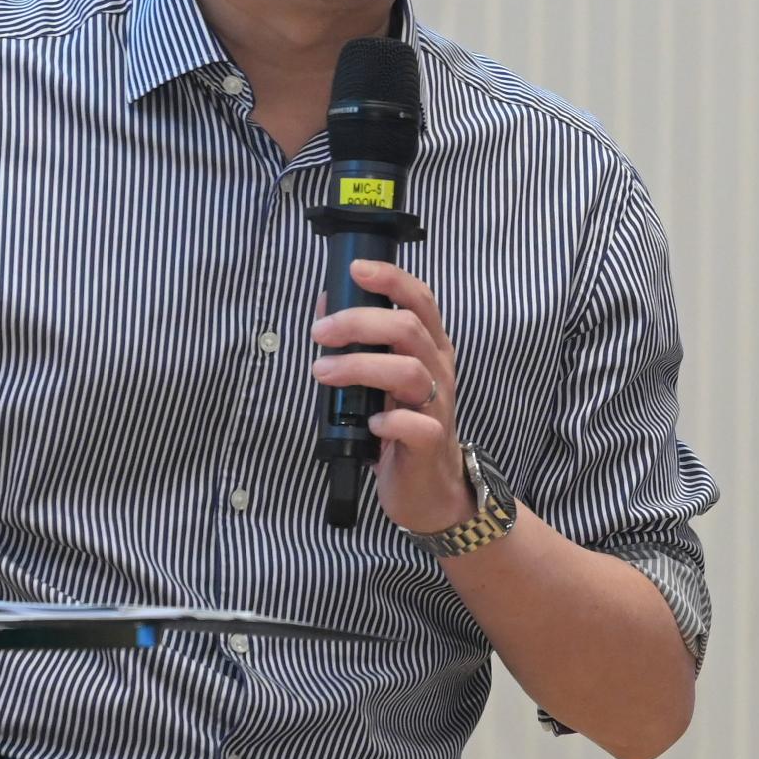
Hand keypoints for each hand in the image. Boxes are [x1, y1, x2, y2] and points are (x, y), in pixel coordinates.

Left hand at [314, 257, 472, 536]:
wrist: (431, 490)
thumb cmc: (403, 426)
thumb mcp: (384, 379)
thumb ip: (362, 343)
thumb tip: (326, 305)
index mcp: (429, 349)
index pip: (420, 300)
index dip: (390, 279)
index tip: (356, 269)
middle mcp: (438, 371)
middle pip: (409, 329)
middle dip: (358, 323)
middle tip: (320, 332)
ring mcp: (438, 406)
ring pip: (409, 371)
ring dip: (360, 367)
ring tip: (323, 373)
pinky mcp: (430, 443)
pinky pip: (416, 426)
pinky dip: (388, 421)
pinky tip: (368, 424)